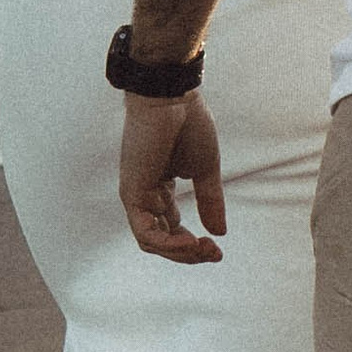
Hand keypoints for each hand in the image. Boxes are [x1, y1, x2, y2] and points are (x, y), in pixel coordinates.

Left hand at [119, 89, 226, 262]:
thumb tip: (219, 233)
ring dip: (180, 253)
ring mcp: (136, 195)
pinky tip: (190, 242)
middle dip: (189, 254)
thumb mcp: (205, 170)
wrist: (172, 96)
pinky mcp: (132, 193)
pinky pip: (146, 232)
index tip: (217, 250)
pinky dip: (168, 244)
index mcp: (160, 189)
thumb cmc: (188, 124)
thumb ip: (210, 201)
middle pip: (162, 240)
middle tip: (214, 255)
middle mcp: (145, 195)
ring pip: (152, 242)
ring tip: (203, 249)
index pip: (172, 229)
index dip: (193, 246)